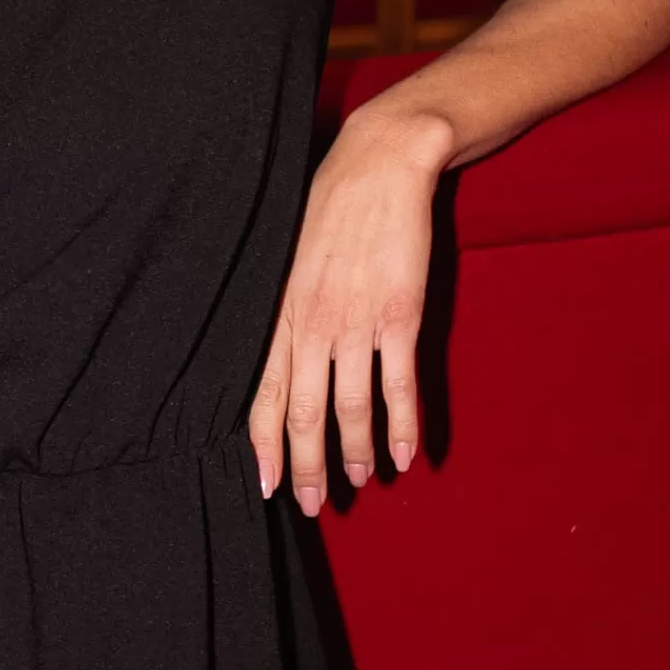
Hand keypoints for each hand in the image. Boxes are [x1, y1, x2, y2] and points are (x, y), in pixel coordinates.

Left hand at [248, 113, 444, 514]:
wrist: (381, 164)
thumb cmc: (330, 207)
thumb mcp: (288, 258)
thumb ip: (283, 308)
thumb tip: (276, 355)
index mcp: (281, 311)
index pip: (266, 393)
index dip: (265, 444)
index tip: (266, 485)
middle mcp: (313, 323)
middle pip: (306, 412)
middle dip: (307, 465)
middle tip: (312, 504)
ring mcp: (357, 322)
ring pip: (351, 407)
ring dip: (354, 453)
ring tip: (357, 482)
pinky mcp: (399, 316)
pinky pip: (398, 385)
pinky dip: (402, 426)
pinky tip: (405, 456)